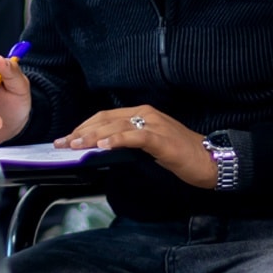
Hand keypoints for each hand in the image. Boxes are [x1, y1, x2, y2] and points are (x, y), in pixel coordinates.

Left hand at [58, 106, 214, 188]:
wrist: (210, 159)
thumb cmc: (182, 155)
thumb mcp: (150, 146)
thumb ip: (129, 143)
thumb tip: (103, 150)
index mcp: (142, 113)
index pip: (105, 117)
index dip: (83, 126)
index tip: (66, 138)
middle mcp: (146, 114)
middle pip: (105, 120)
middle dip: (81, 132)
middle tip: (62, 143)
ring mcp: (154, 125)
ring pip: (115, 127)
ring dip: (92, 136)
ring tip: (75, 145)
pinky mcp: (161, 139)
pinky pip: (134, 137)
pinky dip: (116, 141)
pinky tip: (102, 147)